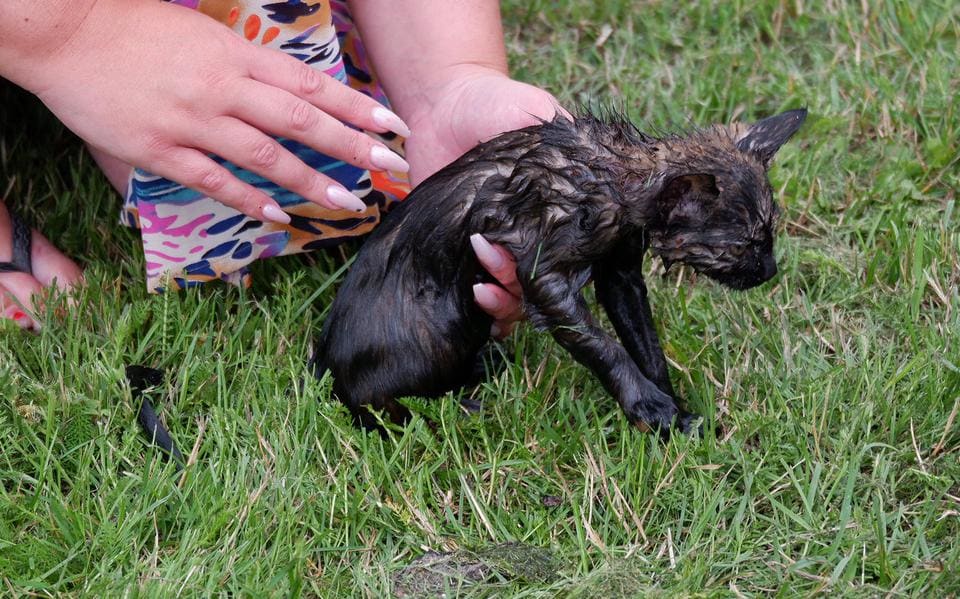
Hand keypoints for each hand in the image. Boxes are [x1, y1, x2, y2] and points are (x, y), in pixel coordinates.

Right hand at [17, 0, 411, 222]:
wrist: (65, 31)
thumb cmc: (135, 28)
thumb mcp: (202, 35)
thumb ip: (245, 66)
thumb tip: (287, 92)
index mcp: (235, 54)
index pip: (310, 84)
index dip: (355, 107)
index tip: (391, 126)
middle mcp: (222, 87)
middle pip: (300, 119)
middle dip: (351, 145)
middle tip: (391, 167)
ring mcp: (192, 120)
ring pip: (265, 155)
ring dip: (310, 180)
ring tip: (348, 201)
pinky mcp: (159, 149)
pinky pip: (213, 180)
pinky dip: (247, 199)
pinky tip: (278, 215)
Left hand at [403, 67, 566, 336]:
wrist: (439, 103)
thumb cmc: (495, 104)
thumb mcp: (541, 113)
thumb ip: (572, 143)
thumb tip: (618, 171)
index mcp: (558, 215)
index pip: (579, 263)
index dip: (570, 277)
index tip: (547, 263)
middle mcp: (532, 240)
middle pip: (546, 293)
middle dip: (524, 288)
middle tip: (492, 251)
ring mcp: (497, 252)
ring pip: (515, 303)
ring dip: (502, 300)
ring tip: (479, 274)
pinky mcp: (460, 256)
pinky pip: (478, 304)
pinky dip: (483, 312)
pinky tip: (474, 295)